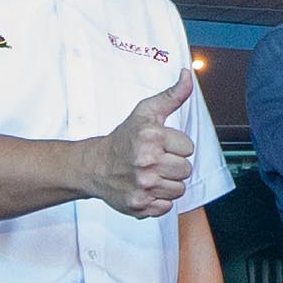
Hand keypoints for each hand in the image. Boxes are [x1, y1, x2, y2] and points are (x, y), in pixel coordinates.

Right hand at [96, 84, 198, 218]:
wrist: (94, 166)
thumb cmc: (123, 139)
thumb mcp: (146, 112)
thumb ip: (172, 95)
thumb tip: (188, 76)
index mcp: (151, 137)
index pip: (188, 148)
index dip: (176, 146)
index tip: (161, 145)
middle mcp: (147, 162)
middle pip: (186, 170)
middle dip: (173, 165)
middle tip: (156, 160)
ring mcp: (142, 186)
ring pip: (179, 189)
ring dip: (168, 183)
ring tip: (152, 174)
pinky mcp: (139, 205)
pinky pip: (166, 206)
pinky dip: (158, 200)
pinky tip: (146, 188)